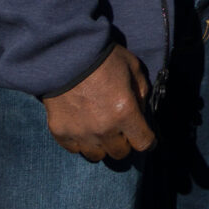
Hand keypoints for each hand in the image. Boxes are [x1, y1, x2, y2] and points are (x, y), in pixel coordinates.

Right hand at [42, 44, 154, 161]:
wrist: (65, 53)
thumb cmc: (102, 58)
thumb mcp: (133, 68)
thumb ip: (141, 92)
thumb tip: (140, 110)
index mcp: (125, 112)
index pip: (143, 143)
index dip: (147, 140)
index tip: (145, 137)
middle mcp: (104, 129)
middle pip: (120, 153)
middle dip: (124, 142)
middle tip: (120, 129)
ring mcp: (81, 133)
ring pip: (97, 155)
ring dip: (102, 145)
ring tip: (100, 130)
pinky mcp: (61, 131)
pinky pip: (74, 149)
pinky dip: (80, 142)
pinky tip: (82, 127)